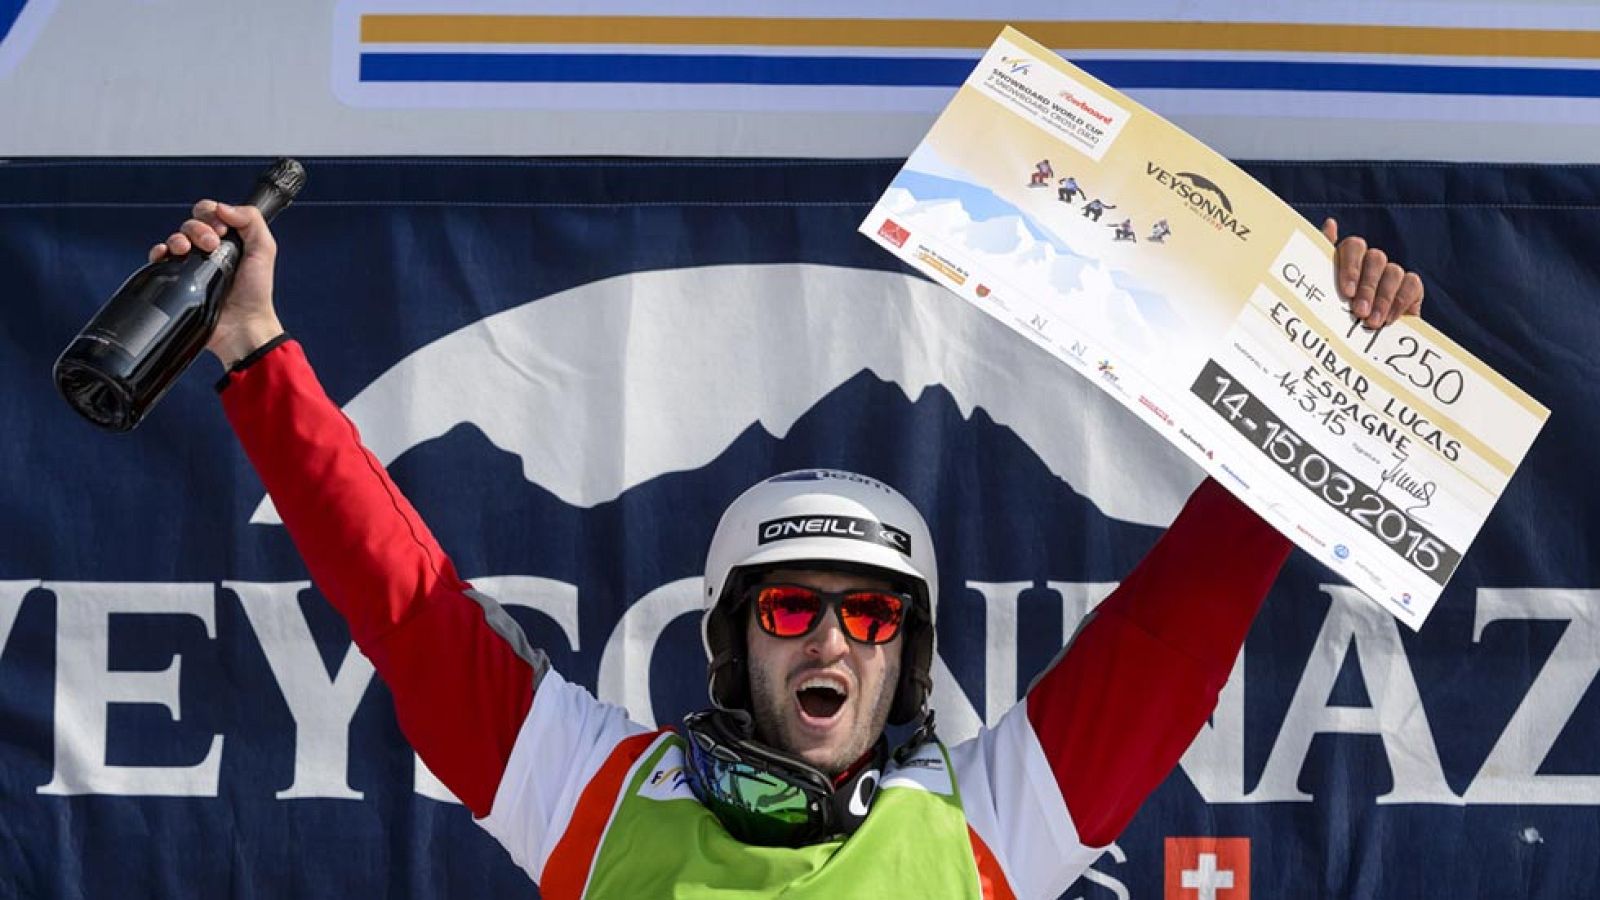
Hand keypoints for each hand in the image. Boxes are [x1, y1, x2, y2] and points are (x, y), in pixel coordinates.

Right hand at [151, 199, 282, 366]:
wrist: (241, 325)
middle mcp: (209, 250)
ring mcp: (192, 265)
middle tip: (212, 244)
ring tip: (189, 250)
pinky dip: (159, 251)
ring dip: (179, 237)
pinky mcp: (178, 280)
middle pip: (191, 223)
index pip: (210, 212)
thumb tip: (222, 207)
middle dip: (198, 228)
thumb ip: (251, 221)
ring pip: (175, 238)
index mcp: (228, 240)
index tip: (222, 230)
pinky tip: (166, 254)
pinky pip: (160, 258)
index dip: (211, 214)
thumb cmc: (255, 292)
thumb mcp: (264, 250)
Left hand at [1321, 218, 1423, 329]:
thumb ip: (1322, 262)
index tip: (1346, 293)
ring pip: (1393, 271)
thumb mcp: (1323, 296)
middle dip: (1367, 287)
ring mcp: (1391, 272)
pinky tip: (1389, 319)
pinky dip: (1400, 301)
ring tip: (1373, 322)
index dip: (1351, 267)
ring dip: (1383, 298)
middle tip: (1360, 312)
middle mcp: (1371, 261)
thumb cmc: (1336, 316)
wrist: (1357, 340)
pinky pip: (1411, 284)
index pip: (1353, 246)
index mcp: (1348, 259)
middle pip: (1375, 258)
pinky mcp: (1410, 286)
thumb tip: (1329, 222)